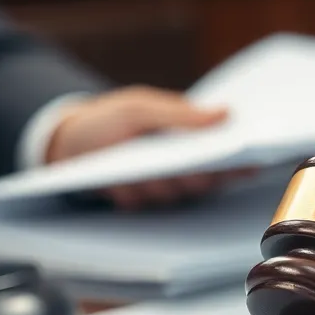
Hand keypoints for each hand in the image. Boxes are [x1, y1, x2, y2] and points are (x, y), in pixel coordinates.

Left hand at [45, 86, 241, 208]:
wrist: (63, 143)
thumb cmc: (106, 119)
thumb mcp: (138, 108)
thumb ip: (179, 114)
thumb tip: (226, 112)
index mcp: (188, 140)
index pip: (224, 155)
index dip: (240, 162)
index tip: (251, 160)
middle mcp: (180, 168)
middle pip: (203, 180)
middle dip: (196, 175)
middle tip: (188, 167)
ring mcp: (158, 187)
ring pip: (171, 194)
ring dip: (154, 184)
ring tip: (134, 171)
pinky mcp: (136, 203)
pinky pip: (143, 206)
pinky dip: (132, 194)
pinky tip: (120, 186)